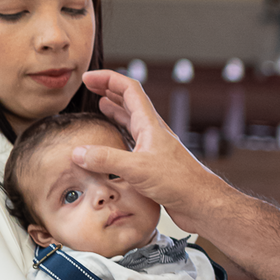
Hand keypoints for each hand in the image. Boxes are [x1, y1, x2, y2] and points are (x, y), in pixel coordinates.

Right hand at [76, 71, 214, 222]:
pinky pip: (134, 142)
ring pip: (133, 121)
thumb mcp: (136, 169)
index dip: (108, 79)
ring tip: (101, 105)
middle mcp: (153, 132)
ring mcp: (155, 147)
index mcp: (150, 125)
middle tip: (91, 86)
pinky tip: (114, 142)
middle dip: (109, 89)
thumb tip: (78, 152)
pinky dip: (121, 135)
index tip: (88, 77)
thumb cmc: (179, 182)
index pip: (128, 89)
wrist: (200, 202)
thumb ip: (106, 159)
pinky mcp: (154, 164)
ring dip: (116, 110)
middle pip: (130, 101)